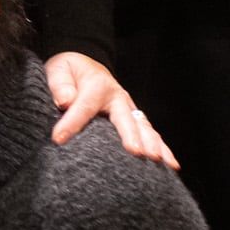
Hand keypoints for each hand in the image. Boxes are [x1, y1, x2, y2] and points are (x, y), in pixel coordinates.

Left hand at [43, 53, 177, 166]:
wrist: (84, 64)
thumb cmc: (70, 70)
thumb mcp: (59, 70)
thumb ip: (61, 85)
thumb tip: (65, 101)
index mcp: (97, 86)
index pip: (85, 106)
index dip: (72, 123)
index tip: (59, 139)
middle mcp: (118, 98)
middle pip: (126, 118)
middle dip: (132, 135)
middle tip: (137, 152)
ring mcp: (129, 109)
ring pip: (144, 128)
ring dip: (153, 144)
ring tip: (158, 161)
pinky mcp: (134, 119)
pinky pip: (150, 134)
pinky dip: (162, 148)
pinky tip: (170, 165)